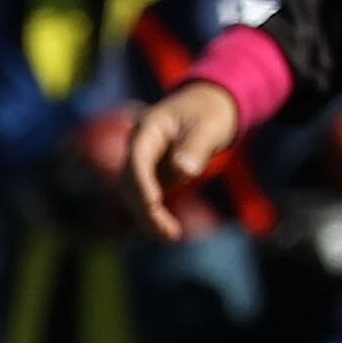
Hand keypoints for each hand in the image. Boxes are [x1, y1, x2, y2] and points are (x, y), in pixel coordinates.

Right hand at [123, 83, 242, 245]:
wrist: (210, 106)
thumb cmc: (210, 112)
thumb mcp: (210, 126)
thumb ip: (196, 146)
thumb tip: (183, 171)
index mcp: (149, 128)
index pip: (138, 157)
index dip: (142, 182)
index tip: (153, 202)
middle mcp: (140, 146)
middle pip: (131, 181)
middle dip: (145, 208)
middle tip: (169, 233)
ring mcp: (144, 161)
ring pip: (134, 194)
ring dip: (148, 217)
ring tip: (171, 236)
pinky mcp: (153, 174)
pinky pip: (146, 198)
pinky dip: (154, 215)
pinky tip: (169, 232)